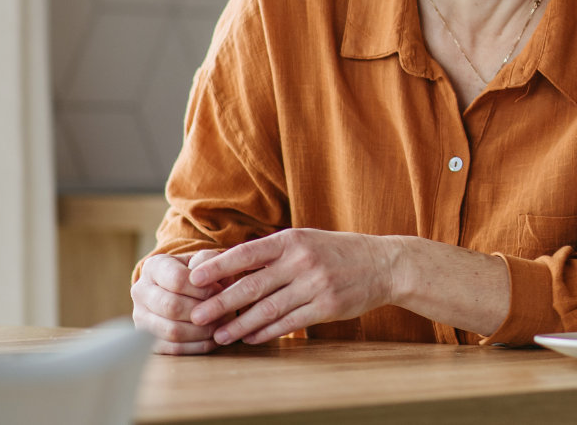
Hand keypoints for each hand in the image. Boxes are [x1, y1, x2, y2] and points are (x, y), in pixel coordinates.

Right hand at [131, 250, 227, 354]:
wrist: (184, 288)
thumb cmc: (199, 272)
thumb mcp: (205, 260)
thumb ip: (209, 262)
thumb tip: (210, 280)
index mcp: (154, 267)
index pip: (177, 280)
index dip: (202, 288)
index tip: (220, 290)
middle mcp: (140, 292)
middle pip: (172, 307)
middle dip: (203, 310)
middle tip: (224, 310)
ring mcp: (140, 318)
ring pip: (172, 331)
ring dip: (202, 330)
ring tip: (221, 323)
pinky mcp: (148, 341)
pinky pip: (174, 349)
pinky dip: (198, 345)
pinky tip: (214, 337)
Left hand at [187, 228, 398, 345]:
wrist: (384, 264)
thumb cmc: (337, 252)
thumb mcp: (306, 241)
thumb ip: (273, 253)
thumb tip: (228, 268)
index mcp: (293, 239)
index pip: (247, 253)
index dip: (218, 266)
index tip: (193, 279)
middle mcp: (302, 260)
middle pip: (252, 285)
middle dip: (220, 303)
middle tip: (196, 317)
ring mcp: (315, 284)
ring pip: (268, 309)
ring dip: (239, 325)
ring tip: (219, 336)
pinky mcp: (326, 306)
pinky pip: (289, 323)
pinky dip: (266, 332)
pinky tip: (251, 338)